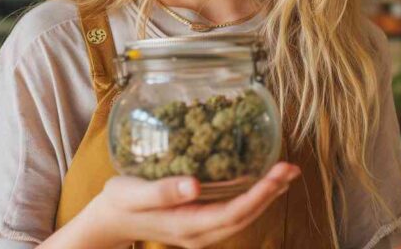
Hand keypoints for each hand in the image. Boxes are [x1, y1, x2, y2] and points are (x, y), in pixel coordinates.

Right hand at [44, 162, 300, 248]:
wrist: (109, 219)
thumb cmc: (119, 202)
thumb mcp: (132, 193)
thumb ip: (162, 190)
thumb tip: (195, 185)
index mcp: (187, 226)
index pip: (233, 214)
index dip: (259, 195)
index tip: (278, 174)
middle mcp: (200, 233)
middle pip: (245, 217)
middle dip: (271, 193)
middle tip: (291, 167)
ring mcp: (202, 231)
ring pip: (243, 216)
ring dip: (267, 195)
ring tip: (287, 172)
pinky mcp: (202, 222)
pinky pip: (235, 212)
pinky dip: (254, 196)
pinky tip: (264, 180)